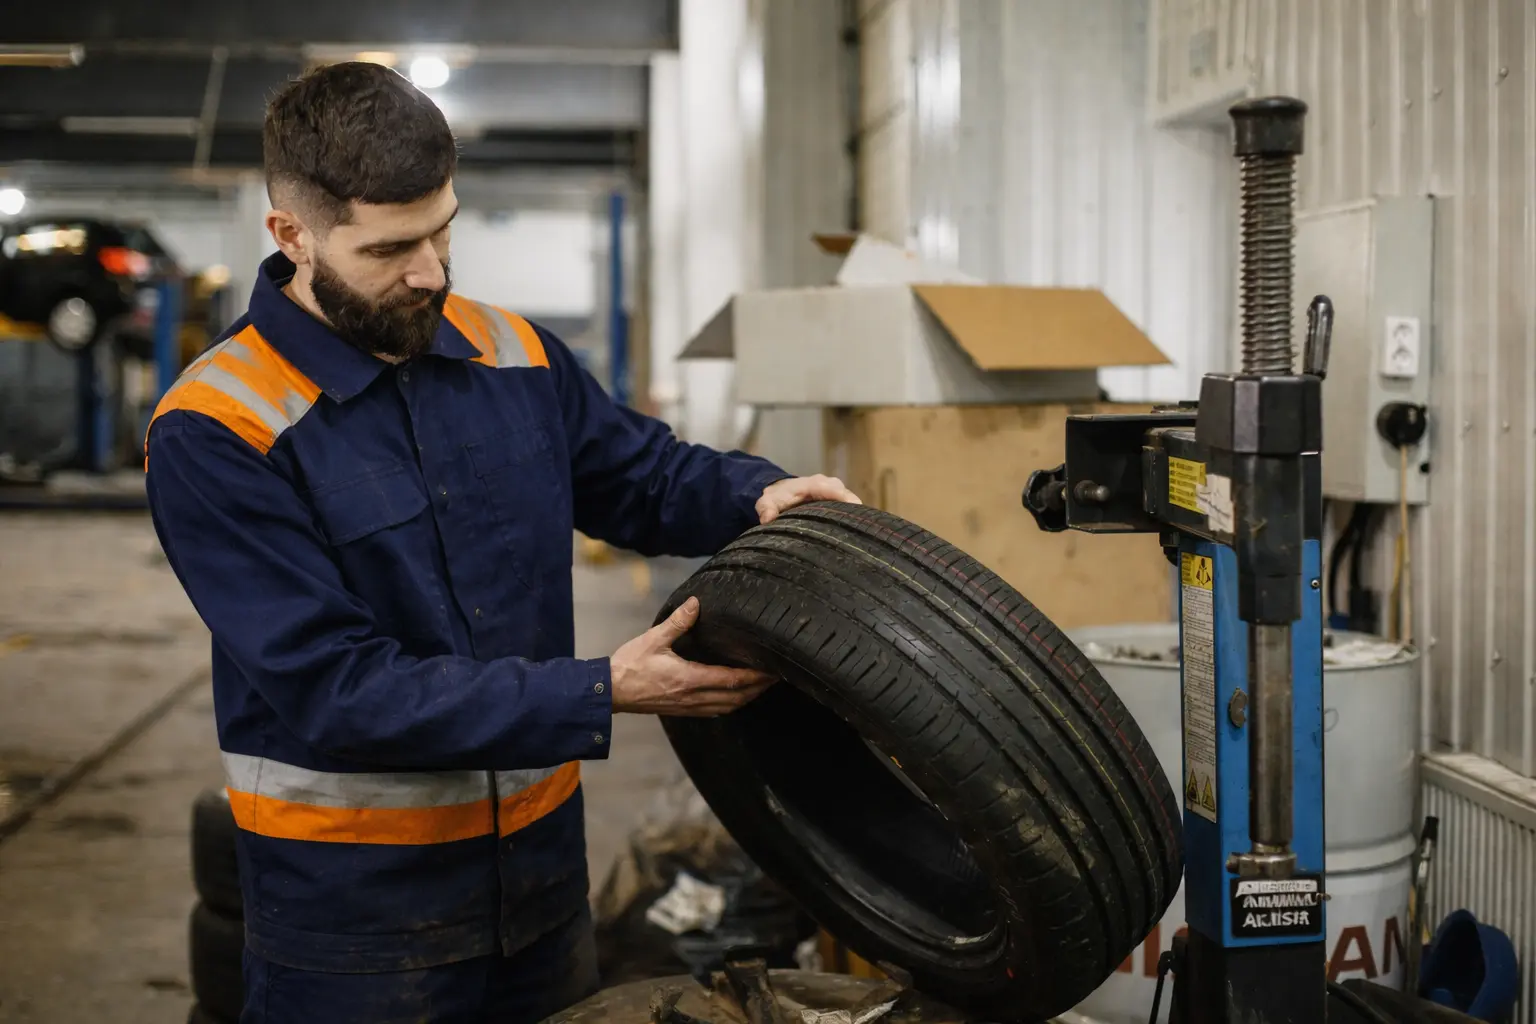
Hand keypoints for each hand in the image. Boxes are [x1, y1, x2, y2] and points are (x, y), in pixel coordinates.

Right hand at [608, 597, 775, 715]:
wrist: (609, 692)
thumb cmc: (629, 665)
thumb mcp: (654, 639)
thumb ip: (678, 622)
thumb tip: (696, 603)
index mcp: (689, 679)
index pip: (731, 679)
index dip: (755, 676)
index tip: (772, 670)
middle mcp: (693, 697)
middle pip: (736, 697)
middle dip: (758, 688)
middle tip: (776, 677)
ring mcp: (688, 707)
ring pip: (727, 707)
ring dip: (747, 698)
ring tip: (761, 686)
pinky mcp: (681, 710)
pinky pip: (714, 711)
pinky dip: (731, 704)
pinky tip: (734, 697)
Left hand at [755, 474, 862, 524]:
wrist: (782, 490)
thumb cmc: (777, 497)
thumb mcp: (767, 502)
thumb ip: (767, 509)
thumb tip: (767, 520)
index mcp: (813, 484)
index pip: (832, 489)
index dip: (844, 499)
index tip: (853, 511)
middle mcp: (829, 484)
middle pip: (847, 496)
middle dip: (852, 512)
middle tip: (855, 533)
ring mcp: (837, 491)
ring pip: (851, 502)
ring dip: (854, 516)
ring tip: (856, 535)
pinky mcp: (840, 498)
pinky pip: (850, 506)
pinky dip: (851, 516)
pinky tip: (853, 532)